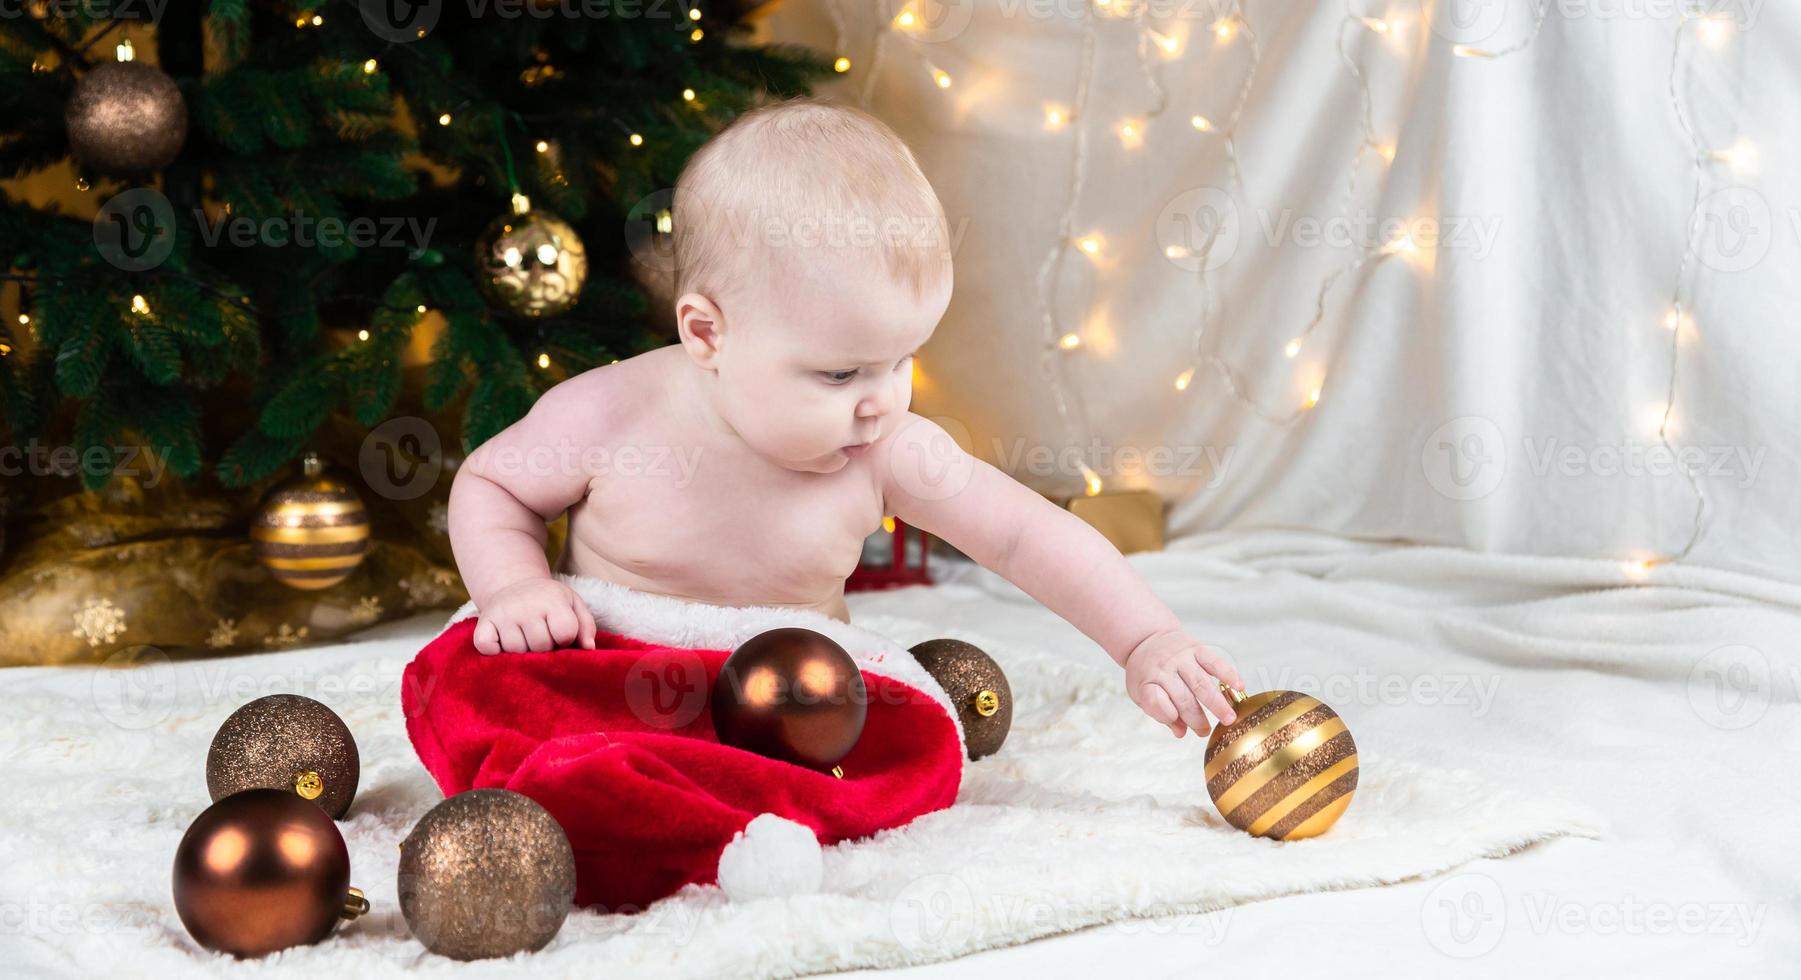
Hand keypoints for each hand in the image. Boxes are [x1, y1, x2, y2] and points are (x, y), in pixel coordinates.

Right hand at [472, 578, 596, 653]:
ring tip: (526, 638)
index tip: (561, 634)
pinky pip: (486, 648)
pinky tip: (503, 643)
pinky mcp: (483, 624)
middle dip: (545, 647)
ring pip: (516, 651)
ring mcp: (502, 614)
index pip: (565, 633)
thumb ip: (585, 626)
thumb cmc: (550, 602)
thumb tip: (588, 649)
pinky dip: (494, 652)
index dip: (566, 639)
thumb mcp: (573, 605)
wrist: (516, 586)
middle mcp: (525, 605)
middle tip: (542, 636)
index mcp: (551, 599)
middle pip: (541, 646)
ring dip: (523, 652)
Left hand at [1123, 629, 1241, 737]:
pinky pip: (1214, 661)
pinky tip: (1239, 686)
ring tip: (1229, 718)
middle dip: (1197, 719)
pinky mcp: (1196, 648)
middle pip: (1183, 698)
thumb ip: (1160, 712)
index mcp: (1147, 681)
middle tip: (1206, 732)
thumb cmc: (1147, 671)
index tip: (1182, 729)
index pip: (1155, 701)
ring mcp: (1181, 658)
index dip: (1168, 715)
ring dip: (1217, 703)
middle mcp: (1164, 669)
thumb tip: (1181, 732)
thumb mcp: (1141, 692)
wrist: (1148, 636)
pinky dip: (1228, 674)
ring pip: (1201, 683)